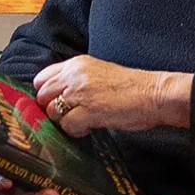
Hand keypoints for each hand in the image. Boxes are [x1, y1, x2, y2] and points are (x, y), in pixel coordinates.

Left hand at [31, 56, 192, 136]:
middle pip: (42, 96)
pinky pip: (66, 126)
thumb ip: (76, 80)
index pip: (42, 78)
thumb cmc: (130, 87)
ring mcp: (80, 92)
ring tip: (82, 121)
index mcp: (76, 64)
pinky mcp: (87, 111)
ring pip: (52, 112)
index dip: (45, 94)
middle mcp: (74, 75)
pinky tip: (89, 128)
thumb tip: (57, 97)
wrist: (153, 93)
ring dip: (64, 121)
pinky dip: (75, 131)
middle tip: (68, 115)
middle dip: (52, 109)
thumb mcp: (98, 73)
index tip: (54, 103)